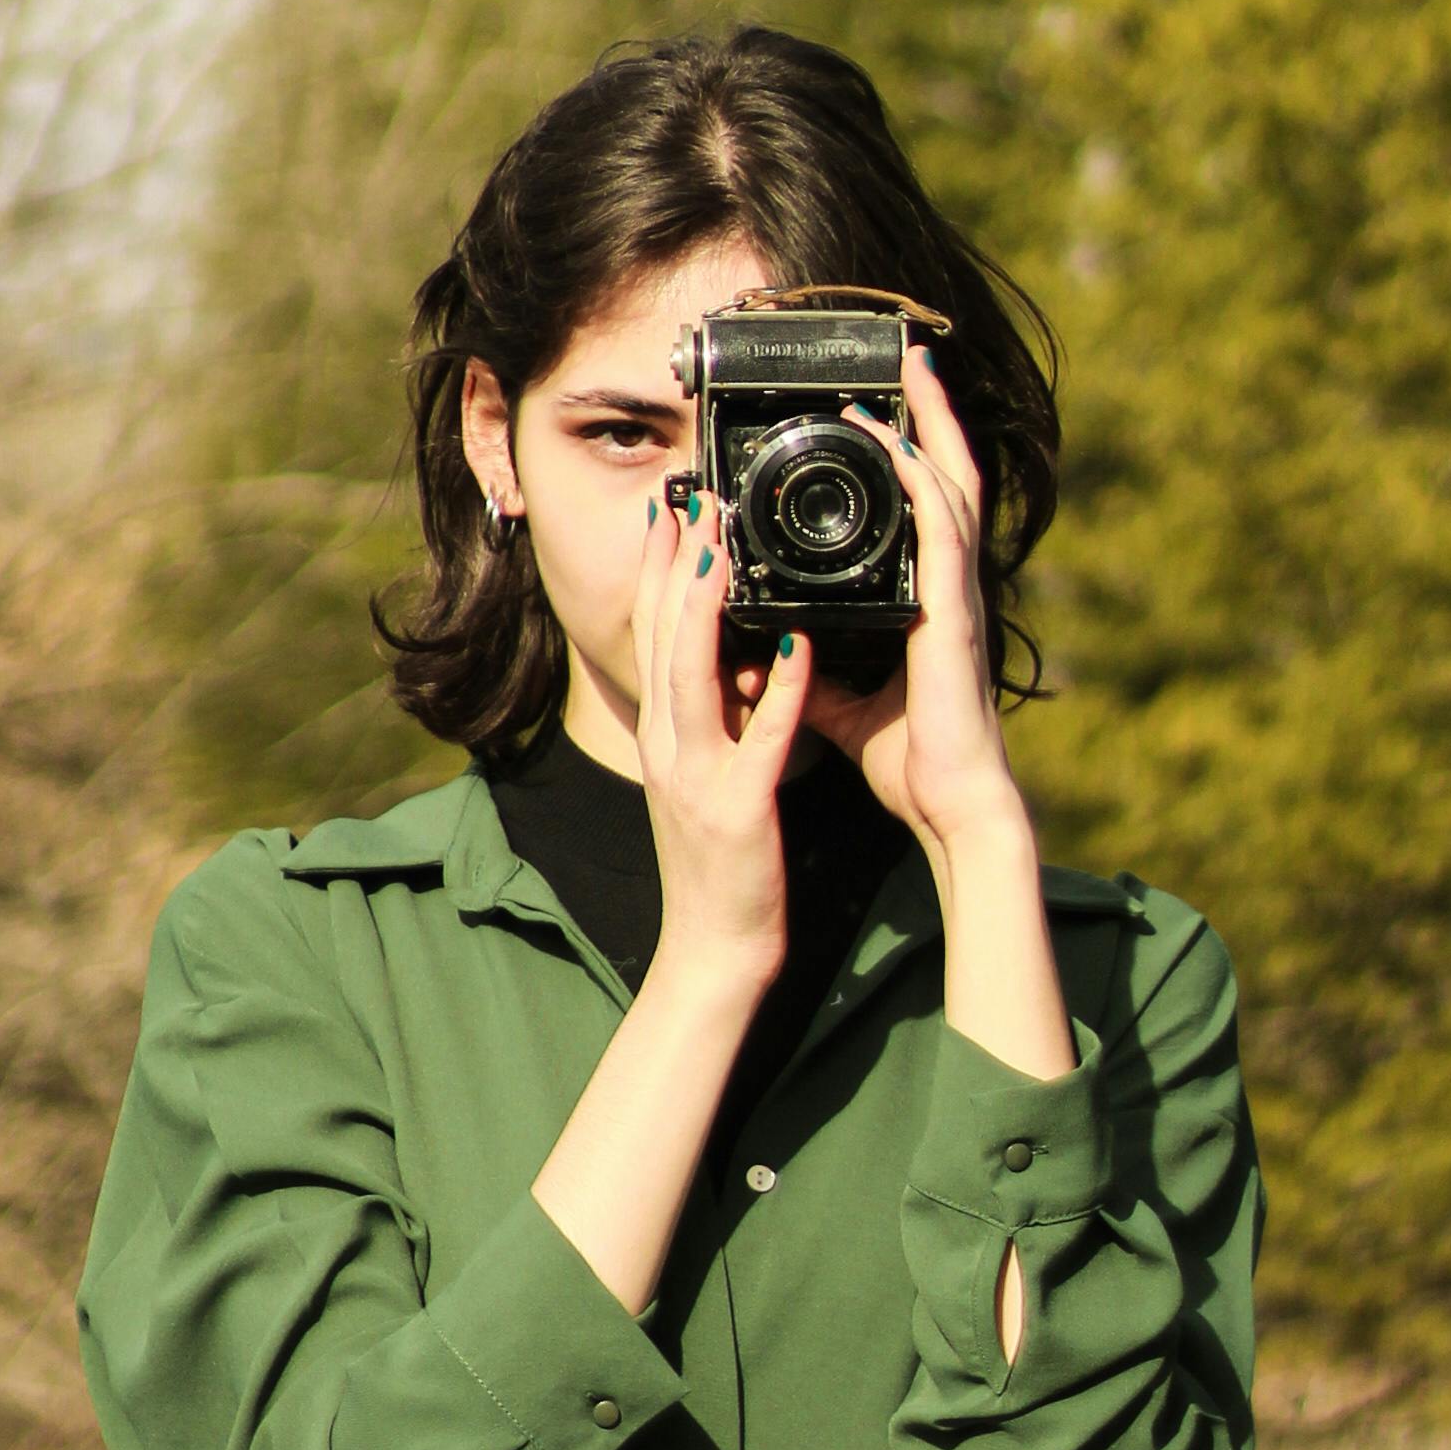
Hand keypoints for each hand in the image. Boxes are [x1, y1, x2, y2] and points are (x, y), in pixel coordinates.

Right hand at [628, 471, 813, 995]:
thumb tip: (736, 661)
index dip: (659, 573)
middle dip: (674, 566)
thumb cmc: (722, 866)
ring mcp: (697, 779)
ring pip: (692, 678)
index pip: (653, 639)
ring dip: (705, 609)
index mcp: (664, 739)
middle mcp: (668, 750)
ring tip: (721, 548)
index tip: (671, 511)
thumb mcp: (706, 778)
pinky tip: (797, 647)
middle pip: (661, 641)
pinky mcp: (739, 811)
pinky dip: (777, 691)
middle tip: (690, 497)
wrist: (715, 952)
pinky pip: (761, 741)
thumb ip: (717, 719)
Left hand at [812, 339, 1068, 1117]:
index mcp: (923, 598)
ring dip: (926, 423)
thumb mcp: (838, 702)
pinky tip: (894, 440)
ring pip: (947, 482)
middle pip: (943, 474)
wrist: (946, 803)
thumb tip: (769, 655)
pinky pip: (937, 523)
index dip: (907, 451)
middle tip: (907, 355)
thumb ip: (809, 673)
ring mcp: (953, 589)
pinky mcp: (950, 606)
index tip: (881, 406)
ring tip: (905, 371)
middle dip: (926, 413)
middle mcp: (944, 582)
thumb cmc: (909, 758)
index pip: (919, 505)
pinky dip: (915, 475)